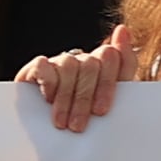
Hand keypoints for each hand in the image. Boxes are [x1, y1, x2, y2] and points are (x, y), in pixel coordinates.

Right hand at [19, 27, 139, 133]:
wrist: (48, 132)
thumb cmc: (83, 118)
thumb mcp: (108, 105)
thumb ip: (123, 71)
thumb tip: (123, 29)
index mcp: (107, 67)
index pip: (115, 58)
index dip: (107, 84)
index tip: (101, 111)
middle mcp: (84, 60)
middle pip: (91, 65)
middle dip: (84, 98)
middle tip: (78, 125)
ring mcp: (61, 62)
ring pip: (69, 66)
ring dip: (66, 97)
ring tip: (62, 123)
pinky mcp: (38, 66)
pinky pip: (44, 65)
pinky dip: (48, 83)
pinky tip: (48, 100)